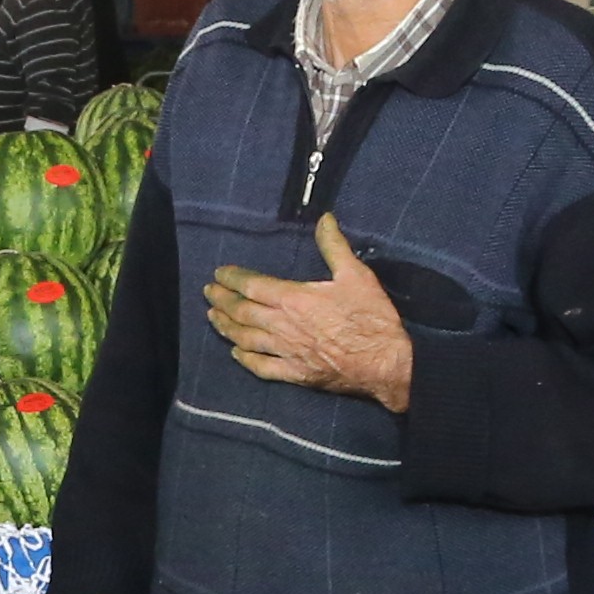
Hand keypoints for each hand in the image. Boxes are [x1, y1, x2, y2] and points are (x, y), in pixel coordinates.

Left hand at [201, 219, 413, 409]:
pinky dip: (245, 360)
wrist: (386, 363)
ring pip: (245, 339)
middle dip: (221, 301)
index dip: (232, 278)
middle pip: (242, 312)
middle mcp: (283, 326)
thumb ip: (334, 246)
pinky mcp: (295, 374)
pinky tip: (235, 354)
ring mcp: (287, 352)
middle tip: (208, 292)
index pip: (252, 286)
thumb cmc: (372, 318)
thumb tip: (324, 219)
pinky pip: (261, 368)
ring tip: (212, 318)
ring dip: (226, 327)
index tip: (219, 273)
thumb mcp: (356, 275)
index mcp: (294, 299)